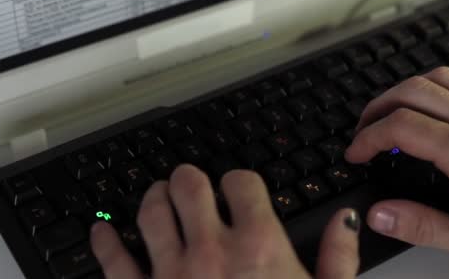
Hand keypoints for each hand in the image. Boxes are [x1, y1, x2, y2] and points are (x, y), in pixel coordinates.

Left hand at [90, 165, 360, 278]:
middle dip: (190, 179)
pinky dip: (105, 242)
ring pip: (151, 212)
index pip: (242, 183)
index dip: (241, 180)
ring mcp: (173, 275)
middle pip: (188, 185)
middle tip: (192, 185)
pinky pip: (114, 262)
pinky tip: (103, 233)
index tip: (240, 189)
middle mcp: (212, 252)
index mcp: (259, 248)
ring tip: (159, 197)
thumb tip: (345, 221)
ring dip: (153, 198)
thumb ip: (338, 257)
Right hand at [346, 67, 448, 272]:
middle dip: (376, 109)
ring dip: (403, 91)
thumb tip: (378, 215)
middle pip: (412, 92)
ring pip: (438, 77)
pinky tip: (431, 103)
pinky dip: (436, 84)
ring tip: (389, 113)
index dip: (368, 137)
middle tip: (363, 131)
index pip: (402, 127)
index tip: (356, 153)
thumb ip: (422, 227)